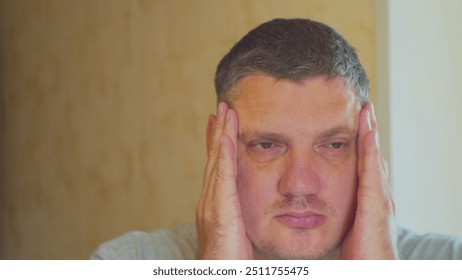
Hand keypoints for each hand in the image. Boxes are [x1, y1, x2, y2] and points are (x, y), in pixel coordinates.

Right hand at [196, 102, 252, 258]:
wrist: (221, 276)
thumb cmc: (232, 260)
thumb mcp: (239, 231)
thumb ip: (242, 214)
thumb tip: (254, 205)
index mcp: (216, 203)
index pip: (218, 167)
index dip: (218, 144)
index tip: (222, 123)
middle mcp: (209, 200)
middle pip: (215, 158)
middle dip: (218, 132)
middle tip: (222, 107)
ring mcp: (211, 204)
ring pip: (217, 162)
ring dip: (221, 135)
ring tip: (225, 112)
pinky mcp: (219, 212)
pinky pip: (222, 179)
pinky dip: (223, 156)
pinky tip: (226, 139)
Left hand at [340, 102, 397, 258]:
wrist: (371, 271)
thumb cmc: (358, 254)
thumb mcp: (345, 226)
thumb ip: (336, 209)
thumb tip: (317, 202)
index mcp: (367, 198)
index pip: (364, 163)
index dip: (360, 142)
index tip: (354, 121)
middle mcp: (377, 194)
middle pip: (371, 155)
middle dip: (368, 131)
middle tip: (363, 107)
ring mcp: (379, 198)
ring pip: (374, 158)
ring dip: (370, 133)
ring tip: (366, 110)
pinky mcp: (376, 205)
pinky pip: (372, 172)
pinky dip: (371, 151)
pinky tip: (367, 133)